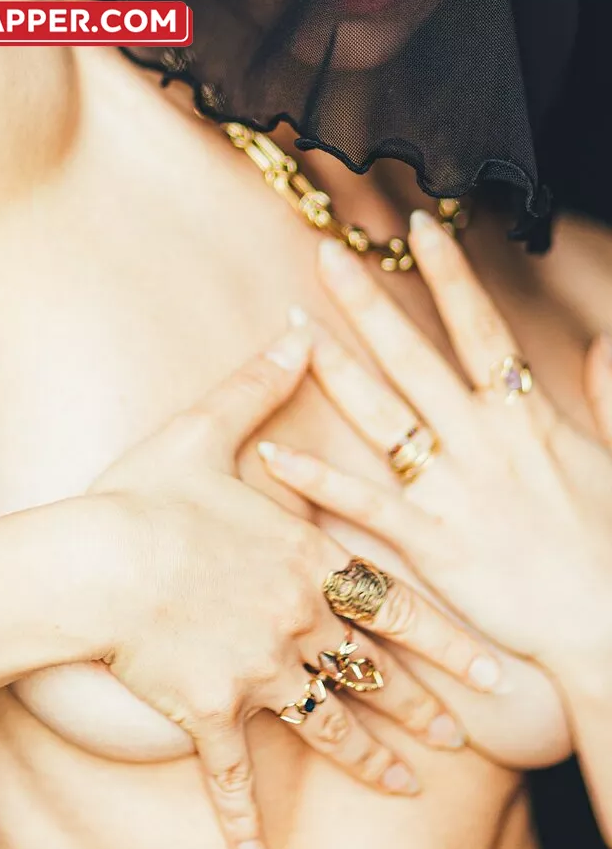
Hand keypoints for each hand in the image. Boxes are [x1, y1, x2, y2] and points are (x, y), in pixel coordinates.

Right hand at [81, 322, 500, 848]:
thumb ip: (260, 385)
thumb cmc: (146, 495)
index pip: (396, 606)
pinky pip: (231, 775)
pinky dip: (241, 819)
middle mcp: (298, 624)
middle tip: (463, 736)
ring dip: (368, 759)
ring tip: (405, 785)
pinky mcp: (211, 712)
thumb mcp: (206, 430)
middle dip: (423, 706)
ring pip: (329, 725)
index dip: (447, 639)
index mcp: (306, 562)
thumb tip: (296, 328)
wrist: (92, 559)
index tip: (490, 667)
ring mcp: (259, 673)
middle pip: (376, 674)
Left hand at [258, 215, 611, 693]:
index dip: (450, 274)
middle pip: (417, 357)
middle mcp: (484, 442)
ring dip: (335, 370)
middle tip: (327, 256)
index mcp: (526, 418)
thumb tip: (604, 341)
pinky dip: (315, 479)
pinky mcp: (433, 543)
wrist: (609, 622)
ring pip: (384, 416)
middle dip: (371, 304)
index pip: (481, 327)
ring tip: (292, 329)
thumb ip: (610, 395)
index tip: (418, 225)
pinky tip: (272, 453)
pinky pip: (364, 503)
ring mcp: (455, 490)